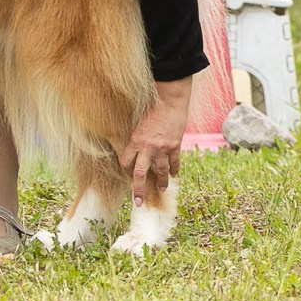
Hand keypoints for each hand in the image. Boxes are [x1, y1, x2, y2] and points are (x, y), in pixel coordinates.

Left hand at [118, 78, 191, 200]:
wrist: (170, 98)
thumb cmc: (152, 106)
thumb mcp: (137, 121)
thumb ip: (135, 136)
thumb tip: (133, 146)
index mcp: (134, 140)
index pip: (126, 162)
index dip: (126, 170)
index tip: (128, 174)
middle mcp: (147, 147)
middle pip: (139, 174)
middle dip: (138, 190)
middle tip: (138, 202)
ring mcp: (162, 148)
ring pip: (160, 171)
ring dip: (161, 182)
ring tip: (162, 189)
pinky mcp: (175, 145)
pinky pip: (174, 162)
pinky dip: (174, 169)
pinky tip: (174, 174)